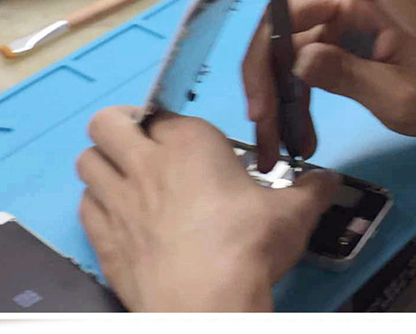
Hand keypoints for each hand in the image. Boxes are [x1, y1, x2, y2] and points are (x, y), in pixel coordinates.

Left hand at [76, 106, 339, 311]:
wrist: (206, 305)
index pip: (162, 111)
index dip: (170, 124)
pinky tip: (123, 218)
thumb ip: (311, 190)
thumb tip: (330, 180)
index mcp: (189, 142)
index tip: (186, 142)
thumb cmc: (249, 247)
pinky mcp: (102, 238)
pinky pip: (85, 206)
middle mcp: (145, 162)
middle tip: (143, 148)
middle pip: (105, 122)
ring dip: (104, 165)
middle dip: (120, 127)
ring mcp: (117, 200)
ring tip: (129, 181)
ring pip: (86, 161)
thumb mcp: (293, 214)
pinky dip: (99, 205)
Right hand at [243, 0, 415, 171]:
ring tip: (274, 138)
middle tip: (259, 117)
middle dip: (267, 64)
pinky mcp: (348, 38)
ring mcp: (349, 18)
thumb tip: (297, 61)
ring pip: (295, 42)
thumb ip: (349, 78)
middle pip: (294, 16)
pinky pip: (310, 55)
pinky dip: (298, 90)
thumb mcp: (403, 97)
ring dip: (277, 86)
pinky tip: (295, 129)